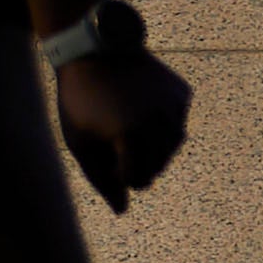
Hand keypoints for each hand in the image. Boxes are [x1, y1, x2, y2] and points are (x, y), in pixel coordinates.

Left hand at [55, 46, 190, 214]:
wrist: (94, 52)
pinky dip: (161, 125)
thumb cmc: (80, 102)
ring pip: (172, 148)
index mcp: (130, 137)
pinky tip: (141, 108)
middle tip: (112, 138)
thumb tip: (122, 210)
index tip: (102, 157)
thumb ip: (100, 180)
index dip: (115, 174)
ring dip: (151, 147)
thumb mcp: (80, 142)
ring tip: (126, 126)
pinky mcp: (182, 94)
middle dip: (135, 162)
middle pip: (156, 167)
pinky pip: (177, 123)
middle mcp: (159, 123)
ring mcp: (175, 108)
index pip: (134, 180)